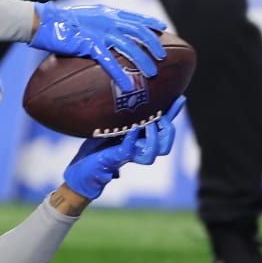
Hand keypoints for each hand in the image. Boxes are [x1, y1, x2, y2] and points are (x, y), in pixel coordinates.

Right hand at [32, 1, 167, 84]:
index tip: (162, 29)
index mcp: (107, 13)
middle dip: (153, 44)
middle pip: (138, 31)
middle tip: (162, 57)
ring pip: (130, 47)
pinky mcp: (90, 44)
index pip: (134, 17)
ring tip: (152, 73)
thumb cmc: (61, 22)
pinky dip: (121, 73)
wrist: (44, 22)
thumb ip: (99, 24)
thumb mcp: (85, 19)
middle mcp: (107, 20)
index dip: (150, 22)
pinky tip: (128, 84)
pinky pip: (110, 61)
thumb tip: (107, 35)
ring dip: (143, 61)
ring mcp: (100, 32)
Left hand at [62, 97, 185, 199]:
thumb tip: (134, 94)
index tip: (180, 98)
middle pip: (165, 146)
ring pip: (153, 153)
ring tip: (147, 123)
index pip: (163, 129)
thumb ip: (126, 117)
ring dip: (154, 138)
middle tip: (159, 116)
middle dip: (168, 131)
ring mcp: (128, 155)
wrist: (81, 168)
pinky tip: (133, 129)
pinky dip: (132, 139)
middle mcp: (138, 150)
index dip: (173, 114)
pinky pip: (129, 150)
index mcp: (140, 140)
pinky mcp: (115, 158)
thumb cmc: (97, 146)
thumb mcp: (113, 126)